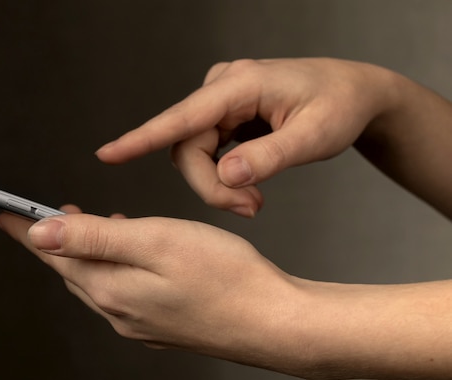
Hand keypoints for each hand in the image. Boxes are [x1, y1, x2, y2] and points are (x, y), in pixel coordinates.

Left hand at [0, 208, 451, 379]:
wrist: (273, 321)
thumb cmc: (225, 277)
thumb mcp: (154, 241)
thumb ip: (95, 235)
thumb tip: (43, 233)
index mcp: (110, 288)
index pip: (53, 254)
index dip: (27, 230)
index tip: (5, 215)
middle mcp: (119, 310)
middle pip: (72, 269)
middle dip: (55, 239)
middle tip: (45, 214)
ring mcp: (140, 321)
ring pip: (96, 280)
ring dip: (87, 251)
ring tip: (87, 224)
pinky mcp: (161, 323)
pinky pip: (120, 292)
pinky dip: (112, 268)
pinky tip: (126, 257)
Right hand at [96, 58, 398, 216]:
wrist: (354, 94)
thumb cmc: (340, 107)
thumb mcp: (315, 137)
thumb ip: (270, 158)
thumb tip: (227, 176)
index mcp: (241, 85)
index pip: (183, 117)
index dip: (142, 139)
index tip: (107, 154)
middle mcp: (224, 88)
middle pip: (188, 146)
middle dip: (211, 186)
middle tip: (250, 210)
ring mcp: (223, 102)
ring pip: (195, 153)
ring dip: (217, 184)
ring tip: (255, 203)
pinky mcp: (225, 116)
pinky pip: (207, 151)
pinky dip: (222, 175)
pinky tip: (249, 185)